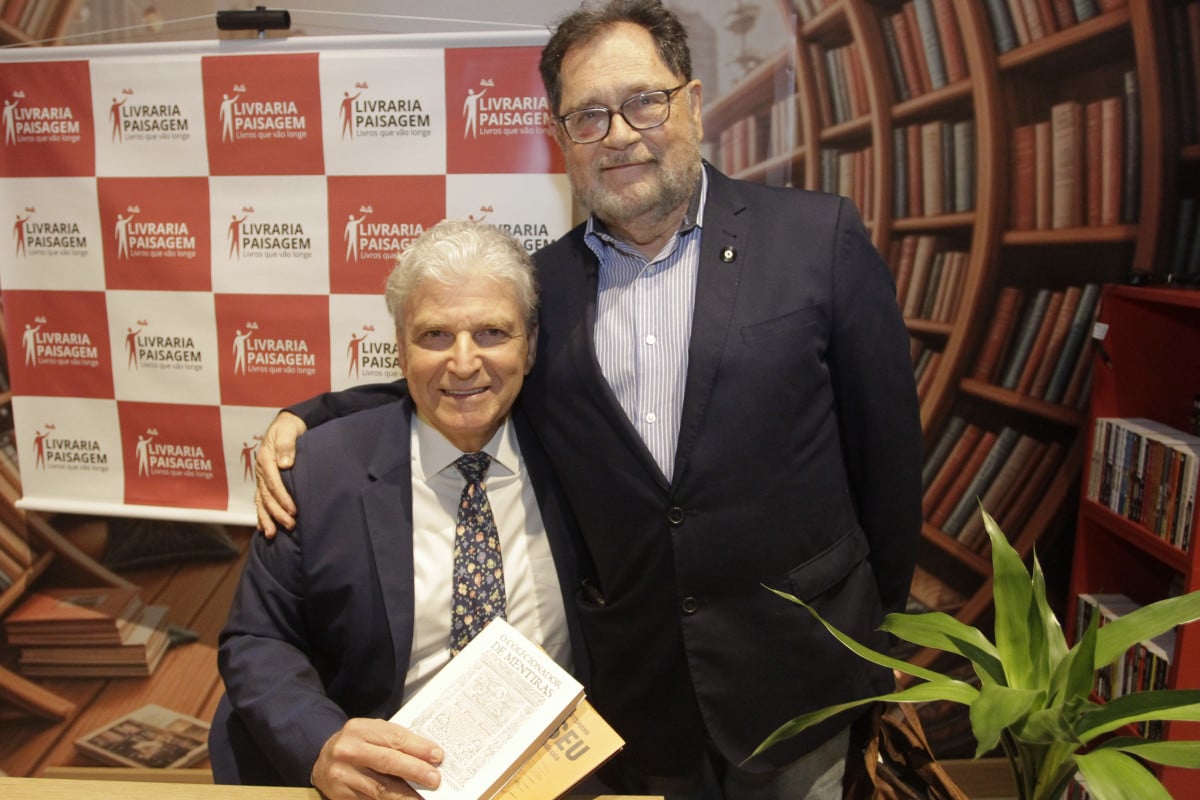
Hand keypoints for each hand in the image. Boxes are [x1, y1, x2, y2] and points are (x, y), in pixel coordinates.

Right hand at [254, 411, 306, 536]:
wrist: (285, 425)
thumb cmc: (288, 428)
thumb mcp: (288, 431)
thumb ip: (287, 445)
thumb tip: (285, 464)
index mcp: (266, 458)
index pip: (273, 482)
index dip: (282, 497)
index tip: (293, 510)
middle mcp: (261, 470)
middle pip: (267, 496)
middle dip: (277, 512)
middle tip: (290, 525)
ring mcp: (261, 478)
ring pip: (262, 502)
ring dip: (267, 518)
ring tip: (273, 534)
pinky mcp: (265, 482)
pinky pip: (261, 501)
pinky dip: (261, 515)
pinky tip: (264, 528)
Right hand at [311, 718, 443, 799]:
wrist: (322, 760)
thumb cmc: (355, 744)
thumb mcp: (371, 733)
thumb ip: (394, 741)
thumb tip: (427, 755)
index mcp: (359, 729)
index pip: (394, 737)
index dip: (418, 748)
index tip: (437, 756)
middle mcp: (349, 751)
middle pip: (387, 762)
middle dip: (415, 771)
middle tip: (435, 779)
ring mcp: (343, 775)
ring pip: (381, 787)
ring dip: (406, 794)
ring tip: (423, 797)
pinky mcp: (342, 795)